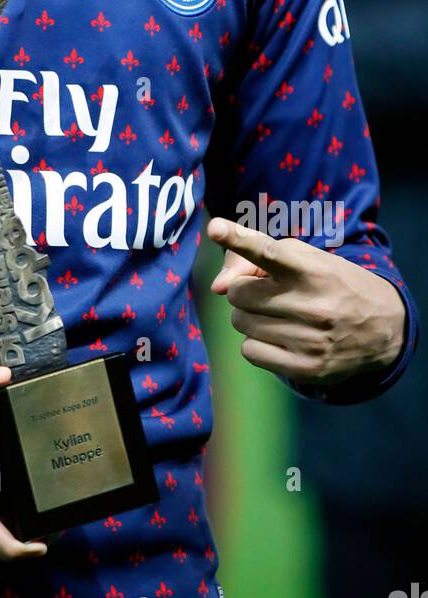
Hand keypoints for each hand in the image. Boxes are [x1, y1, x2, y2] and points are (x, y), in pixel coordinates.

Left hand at [207, 217, 405, 388]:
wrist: (383, 328)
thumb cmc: (328, 284)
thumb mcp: (304, 258)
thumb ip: (254, 258)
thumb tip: (217, 287)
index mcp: (312, 269)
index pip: (269, 251)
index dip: (239, 238)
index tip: (215, 228)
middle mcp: (313, 305)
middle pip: (238, 294)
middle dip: (247, 291)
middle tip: (271, 293)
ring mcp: (310, 340)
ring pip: (240, 323)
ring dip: (252, 317)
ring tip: (283, 315)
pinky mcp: (307, 369)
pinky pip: (249, 351)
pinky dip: (258, 344)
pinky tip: (283, 339)